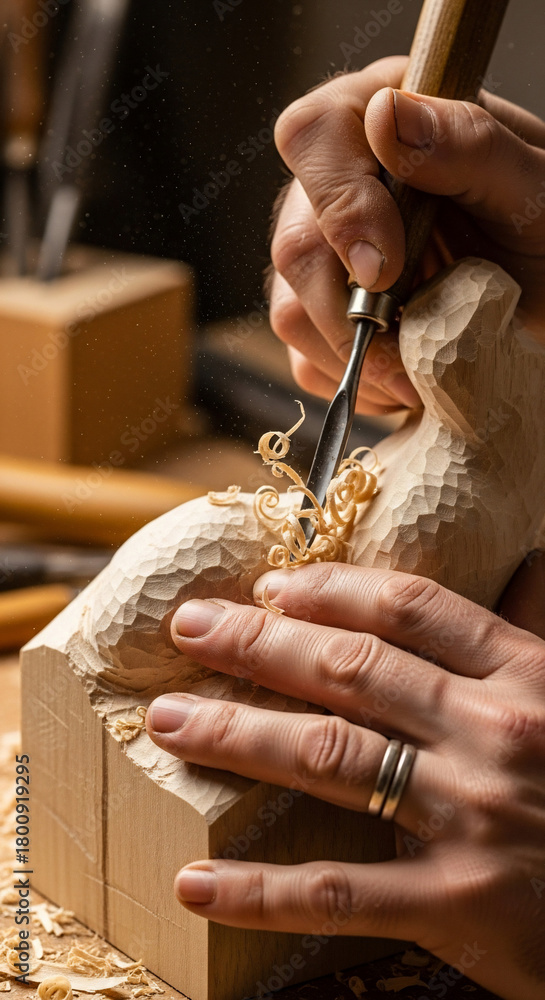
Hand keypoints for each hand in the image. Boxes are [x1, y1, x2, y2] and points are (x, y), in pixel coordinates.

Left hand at [146, 562, 544, 999]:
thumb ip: (534, 633)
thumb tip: (523, 565)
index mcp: (525, 674)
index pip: (412, 609)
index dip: (331, 591)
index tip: (270, 587)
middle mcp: (494, 731)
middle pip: (352, 670)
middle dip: (257, 644)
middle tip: (188, 630)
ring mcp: (474, 816)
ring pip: (331, 758)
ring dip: (235, 735)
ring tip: (167, 724)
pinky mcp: (461, 905)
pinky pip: (339, 891)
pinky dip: (261, 891)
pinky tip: (197, 884)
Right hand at [269, 57, 544, 413]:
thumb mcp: (530, 185)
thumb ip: (467, 145)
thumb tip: (386, 118)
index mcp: (381, 121)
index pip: (314, 137)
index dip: (340, 206)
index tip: (385, 269)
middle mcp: (339, 184)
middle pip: (294, 244)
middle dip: (350, 311)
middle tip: (411, 344)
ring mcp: (322, 253)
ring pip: (290, 310)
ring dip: (354, 355)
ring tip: (419, 364)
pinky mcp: (320, 313)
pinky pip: (303, 359)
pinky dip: (354, 382)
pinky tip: (404, 372)